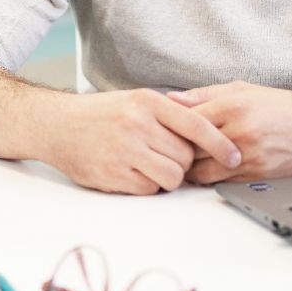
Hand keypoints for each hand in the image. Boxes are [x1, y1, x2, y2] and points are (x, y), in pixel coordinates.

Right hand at [41, 88, 242, 194]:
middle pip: (186, 156)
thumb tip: (207, 131)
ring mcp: (124, 151)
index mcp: (147, 102)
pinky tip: (133, 172)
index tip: (235, 155)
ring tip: (152, 166)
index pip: (196, 124)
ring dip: (168, 177)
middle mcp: (137, 125)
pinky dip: (147, 186)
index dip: (220, 143)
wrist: (56, 125)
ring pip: (171, 177)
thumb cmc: (99, 114)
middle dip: (183, 162)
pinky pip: (148, 189)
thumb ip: (168, 113)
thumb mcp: (134, 101)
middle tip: (167, 156)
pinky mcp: (113, 175)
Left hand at [167, 81, 291, 183]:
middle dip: (178, 150)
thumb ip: (205, 94)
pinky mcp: (254, 177)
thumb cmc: (282, 107)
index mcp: (234, 106)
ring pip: (201, 171)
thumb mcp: (243, 90)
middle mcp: (239, 132)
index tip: (165, 128)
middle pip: (191, 148)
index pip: (187, 120)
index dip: (172, 126)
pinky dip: (209, 178)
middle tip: (170, 148)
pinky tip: (209, 169)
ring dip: (191, 168)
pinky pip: (219, 182)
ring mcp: (247, 157)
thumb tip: (172, 99)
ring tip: (188, 160)